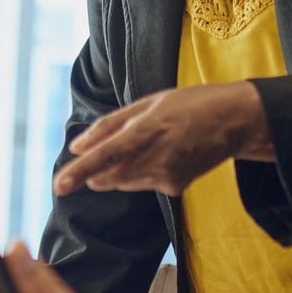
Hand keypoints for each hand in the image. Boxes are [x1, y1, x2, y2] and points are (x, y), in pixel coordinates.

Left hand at [54, 81, 272, 197]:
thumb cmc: (189, 104)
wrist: (233, 122)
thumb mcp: (147, 103)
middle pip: (109, 177)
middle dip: (97, 171)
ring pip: (124, 183)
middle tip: (105, 152)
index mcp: (148, 130)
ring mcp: (167, 177)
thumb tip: (76, 147)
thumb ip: (109, 126)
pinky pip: (143, 185)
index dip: (79, 172)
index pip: (105, 156)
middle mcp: (157, 158)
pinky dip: (141, 174)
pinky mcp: (175, 189)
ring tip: (146, 145)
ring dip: (119, 170)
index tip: (59, 185)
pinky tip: (163, 155)